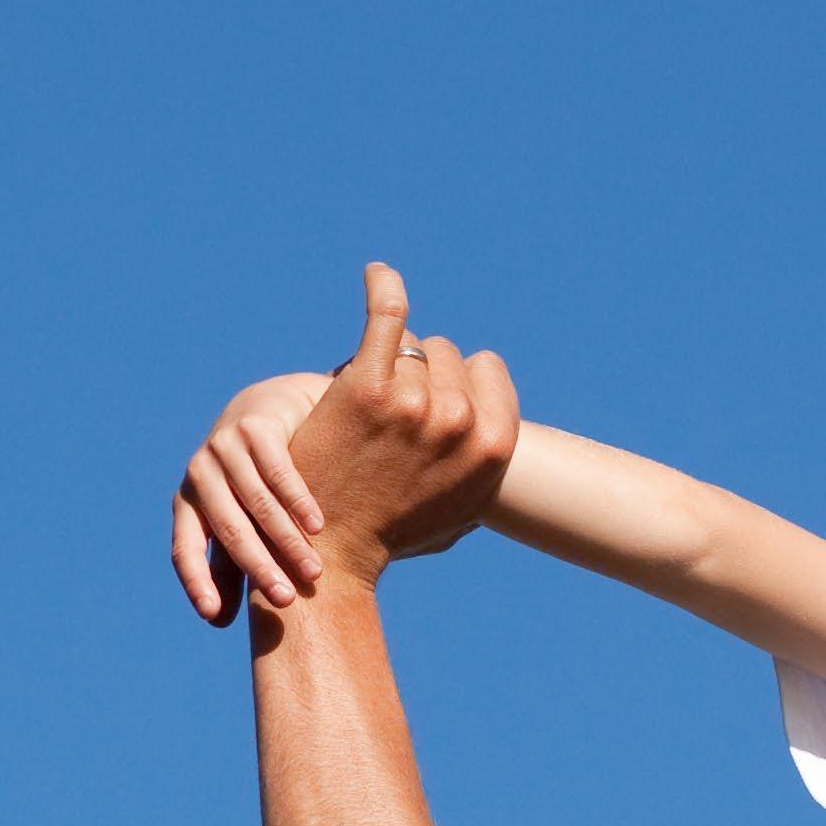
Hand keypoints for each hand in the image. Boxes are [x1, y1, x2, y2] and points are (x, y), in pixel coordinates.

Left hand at [172, 372, 335, 624]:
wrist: (273, 409)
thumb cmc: (255, 479)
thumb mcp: (240, 520)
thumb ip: (229, 564)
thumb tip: (216, 621)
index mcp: (188, 503)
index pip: (184, 549)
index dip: (197, 582)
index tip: (213, 617)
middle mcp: (199, 474)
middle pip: (228, 530)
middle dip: (259, 568)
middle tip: (287, 600)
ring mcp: (224, 447)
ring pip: (258, 504)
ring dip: (287, 541)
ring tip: (315, 572)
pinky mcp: (255, 428)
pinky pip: (279, 472)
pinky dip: (299, 501)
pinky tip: (319, 526)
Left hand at [282, 264, 519, 587]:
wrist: (331, 550)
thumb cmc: (397, 529)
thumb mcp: (464, 505)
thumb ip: (484, 460)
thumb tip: (494, 428)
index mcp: (495, 447)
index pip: (487, 369)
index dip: (458, 381)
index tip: (432, 403)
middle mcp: (461, 422)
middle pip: (447, 355)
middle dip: (422, 374)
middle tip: (391, 416)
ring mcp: (413, 403)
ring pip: (411, 346)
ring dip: (390, 365)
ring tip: (368, 404)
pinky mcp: (365, 389)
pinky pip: (385, 316)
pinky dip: (382, 287)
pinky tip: (376, 274)